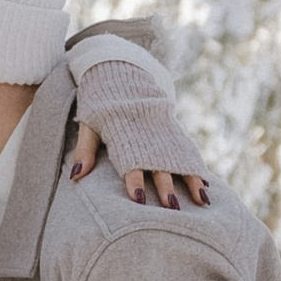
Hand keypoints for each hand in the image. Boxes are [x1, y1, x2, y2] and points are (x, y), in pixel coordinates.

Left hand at [67, 56, 211, 207]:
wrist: (121, 73)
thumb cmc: (101, 103)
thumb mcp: (89, 123)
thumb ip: (85, 150)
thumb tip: (76, 177)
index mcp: (124, 134)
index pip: (130, 162)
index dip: (133, 180)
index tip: (139, 200)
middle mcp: (147, 136)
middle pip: (158, 165)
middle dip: (166, 187)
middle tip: (172, 207)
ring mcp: (163, 133)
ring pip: (179, 160)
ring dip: (191, 182)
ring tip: (201, 202)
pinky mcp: (173, 130)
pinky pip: (187, 152)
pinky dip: (196, 169)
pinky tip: (204, 186)